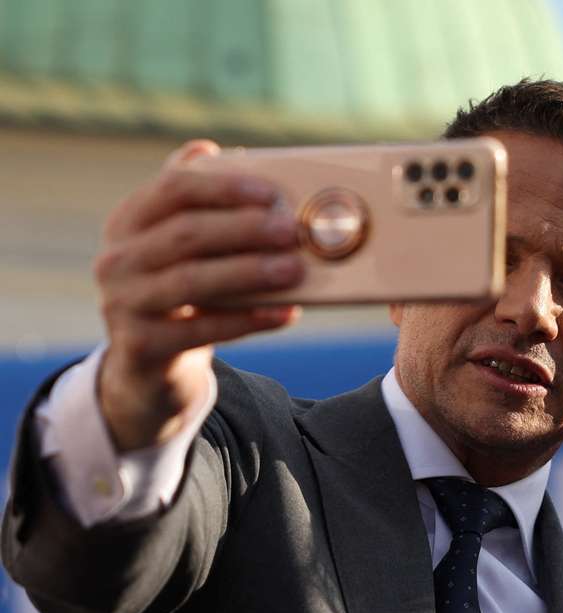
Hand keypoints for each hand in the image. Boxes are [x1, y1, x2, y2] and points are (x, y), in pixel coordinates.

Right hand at [96, 140, 304, 451]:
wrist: (149, 363)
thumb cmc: (181, 290)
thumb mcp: (181, 246)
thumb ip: (196, 203)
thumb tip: (208, 147)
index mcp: (128, 222)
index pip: (172, 189)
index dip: (224, 188)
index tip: (271, 193)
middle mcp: (116, 259)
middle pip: (186, 234)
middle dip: (244, 229)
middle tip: (292, 230)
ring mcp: (122, 304)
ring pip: (192, 281)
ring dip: (249, 272)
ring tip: (294, 268)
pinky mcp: (141, 346)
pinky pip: (203, 329)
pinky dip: (249, 319)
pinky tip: (286, 313)